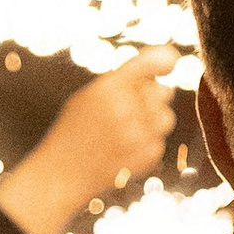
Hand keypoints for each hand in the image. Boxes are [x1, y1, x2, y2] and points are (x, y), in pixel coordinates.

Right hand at [0, 51, 175, 233]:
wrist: (63, 174)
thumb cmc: (75, 130)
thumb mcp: (88, 98)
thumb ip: (122, 82)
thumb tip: (163, 69)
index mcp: (107, 88)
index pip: (150, 63)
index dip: (166, 58)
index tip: (171, 61)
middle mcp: (125, 109)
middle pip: (164, 92)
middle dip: (152, 97)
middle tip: (129, 108)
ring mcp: (138, 134)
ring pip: (167, 117)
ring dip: (153, 120)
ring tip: (127, 129)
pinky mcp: (147, 156)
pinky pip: (160, 141)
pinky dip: (147, 143)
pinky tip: (123, 149)